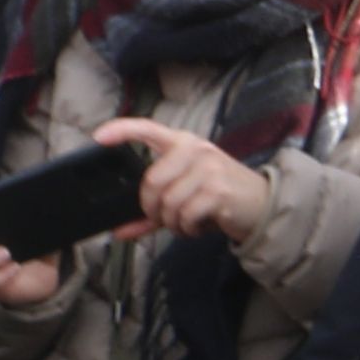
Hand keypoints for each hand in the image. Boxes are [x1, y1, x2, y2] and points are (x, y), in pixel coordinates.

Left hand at [98, 114, 273, 246]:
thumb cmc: (217, 196)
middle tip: (166, 218)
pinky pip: (185, 216)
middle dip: (152, 209)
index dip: (121, 131)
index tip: (98, 137)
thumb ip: (152, 210)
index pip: (147, 128)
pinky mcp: (219, 190)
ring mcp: (208, 168)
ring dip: (173, 223)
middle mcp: (195, 149)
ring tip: (188, 222)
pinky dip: (187, 229)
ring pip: (168, 203)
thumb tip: (119, 231)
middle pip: (151, 182)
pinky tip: (199, 226)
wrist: (261, 205)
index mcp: (182, 142)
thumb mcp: (185, 195)